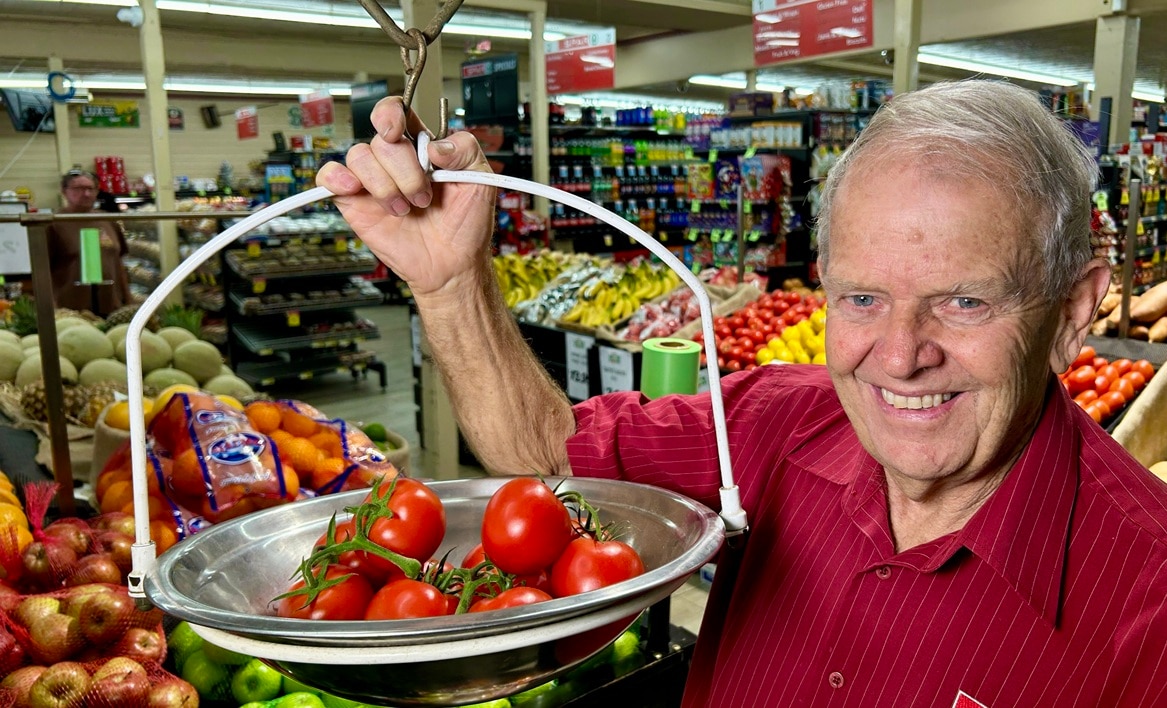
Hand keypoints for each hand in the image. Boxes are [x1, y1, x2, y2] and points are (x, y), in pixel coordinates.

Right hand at [317, 97, 495, 298]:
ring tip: (403, 209)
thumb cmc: (466, 224)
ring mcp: (372, 180)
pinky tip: (353, 190)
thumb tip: (436, 146)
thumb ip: (466, 152)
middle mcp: (394, 160)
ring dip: (384, 186)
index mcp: (421, 146)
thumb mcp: (481, 182)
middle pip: (381, 141)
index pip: (396, 111)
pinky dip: (335, 178)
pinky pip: (329, 177)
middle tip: (423, 198)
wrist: (453, 265)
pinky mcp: (354, 202)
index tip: (396, 132)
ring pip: (358, 157)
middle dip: (404, 172)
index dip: (390, 113)